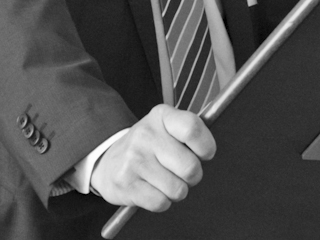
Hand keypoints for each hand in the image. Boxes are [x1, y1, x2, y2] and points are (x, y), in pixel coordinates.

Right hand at [90, 104, 215, 211]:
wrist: (110, 161)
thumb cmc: (149, 145)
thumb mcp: (167, 127)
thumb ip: (190, 132)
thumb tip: (210, 149)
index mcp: (162, 116)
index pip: (192, 128)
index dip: (206, 146)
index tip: (204, 153)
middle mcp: (146, 134)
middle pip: (190, 167)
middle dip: (192, 176)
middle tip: (181, 171)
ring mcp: (134, 159)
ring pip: (178, 189)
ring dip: (176, 190)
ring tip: (164, 179)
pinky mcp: (126, 184)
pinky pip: (161, 203)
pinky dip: (161, 201)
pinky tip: (152, 188)